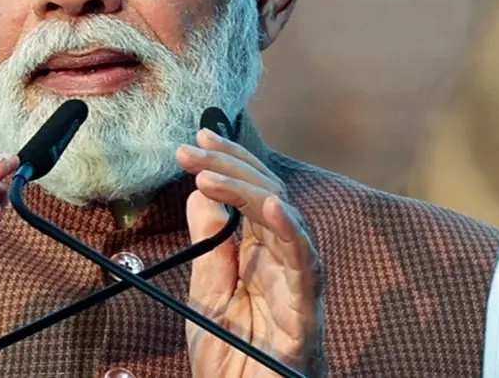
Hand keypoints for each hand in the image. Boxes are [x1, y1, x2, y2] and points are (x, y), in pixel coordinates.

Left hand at [177, 129, 324, 377]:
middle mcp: (283, 263)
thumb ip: (209, 247)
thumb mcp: (207, 296)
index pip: (249, 195)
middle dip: (231, 166)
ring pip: (287, 221)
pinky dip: (292, 233)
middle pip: (268, 196)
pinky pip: (306, 267)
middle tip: (191, 151)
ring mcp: (297, 285)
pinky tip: (274, 208)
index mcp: (260, 256)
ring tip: (209, 177)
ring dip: (249, 192)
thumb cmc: (233, 361)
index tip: (195, 141)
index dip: (227, 163)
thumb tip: (200, 195)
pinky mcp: (305, 314)